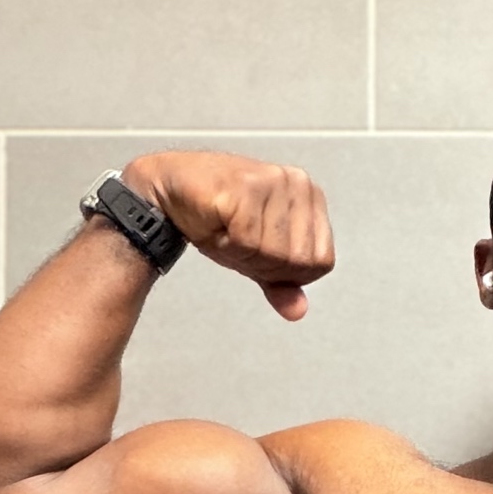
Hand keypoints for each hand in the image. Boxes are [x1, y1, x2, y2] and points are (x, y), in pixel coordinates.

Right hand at [121, 151, 335, 319]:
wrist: (172, 188)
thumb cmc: (217, 217)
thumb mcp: (257, 257)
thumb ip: (282, 283)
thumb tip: (297, 311)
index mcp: (311, 198)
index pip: (320, 263)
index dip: (287, 272)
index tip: (258, 251)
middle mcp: (298, 184)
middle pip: (299, 262)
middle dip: (264, 264)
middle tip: (238, 239)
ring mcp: (274, 182)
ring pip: (275, 253)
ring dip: (244, 254)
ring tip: (227, 228)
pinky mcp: (246, 187)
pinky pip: (248, 241)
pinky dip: (228, 244)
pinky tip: (217, 223)